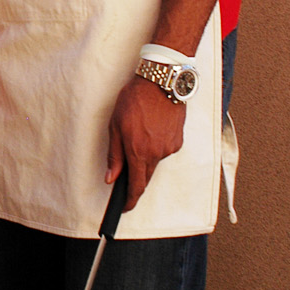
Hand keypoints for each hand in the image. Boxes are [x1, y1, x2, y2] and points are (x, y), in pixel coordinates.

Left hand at [105, 76, 186, 210]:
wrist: (161, 82)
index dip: (130, 200)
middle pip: (146, 177)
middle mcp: (157, 154)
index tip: (124, 207)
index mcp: (139, 152)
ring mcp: (170, 148)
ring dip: (145, 159)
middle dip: (136, 181)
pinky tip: (150, 132)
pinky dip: (155, 147)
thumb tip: (111, 178)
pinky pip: (164, 151)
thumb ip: (115, 155)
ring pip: (155, 163)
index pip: (136, 186)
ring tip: (138, 138)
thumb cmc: (134, 101)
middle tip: (125, 179)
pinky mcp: (178, 140)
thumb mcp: (115, 126)